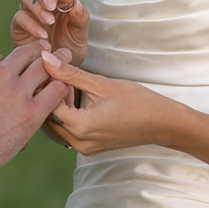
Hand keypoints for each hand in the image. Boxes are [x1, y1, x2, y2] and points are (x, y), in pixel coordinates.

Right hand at [0, 45, 70, 181]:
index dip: (5, 65)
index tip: (10, 73)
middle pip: (25, 55)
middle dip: (36, 52)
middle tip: (46, 51)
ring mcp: (17, 91)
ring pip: (43, 68)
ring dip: (54, 63)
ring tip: (64, 60)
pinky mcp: (31, 113)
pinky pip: (55, 92)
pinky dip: (61, 87)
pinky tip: (66, 88)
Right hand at [11, 0, 88, 66]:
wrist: (56, 71)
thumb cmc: (70, 49)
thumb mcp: (80, 35)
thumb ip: (80, 18)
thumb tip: (76, 3)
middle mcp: (44, 1)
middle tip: (52, 6)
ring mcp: (30, 12)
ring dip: (37, 6)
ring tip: (49, 21)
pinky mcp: (19, 26)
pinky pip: (19, 17)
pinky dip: (31, 24)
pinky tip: (42, 36)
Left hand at [39, 51, 180, 156]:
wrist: (163, 124)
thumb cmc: (138, 102)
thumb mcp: (101, 84)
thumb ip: (70, 73)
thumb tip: (46, 59)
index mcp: (80, 127)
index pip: (48, 103)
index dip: (47, 83)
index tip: (51, 67)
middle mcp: (79, 143)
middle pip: (50, 116)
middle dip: (51, 94)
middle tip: (58, 73)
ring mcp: (84, 148)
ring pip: (58, 124)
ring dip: (59, 104)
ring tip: (70, 84)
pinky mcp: (90, 148)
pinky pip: (69, 131)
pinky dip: (69, 114)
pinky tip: (78, 98)